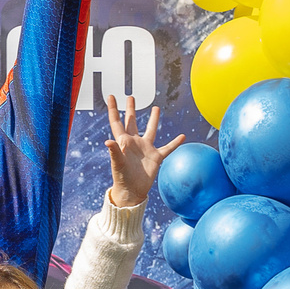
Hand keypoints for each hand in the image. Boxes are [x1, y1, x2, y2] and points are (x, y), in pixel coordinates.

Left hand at [103, 94, 183, 208]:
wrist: (132, 192)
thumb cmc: (122, 178)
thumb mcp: (118, 164)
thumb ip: (114, 152)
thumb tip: (107, 141)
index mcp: (123, 142)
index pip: (117, 121)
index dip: (114, 109)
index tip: (111, 96)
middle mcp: (134, 142)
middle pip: (131, 122)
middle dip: (131, 109)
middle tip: (131, 97)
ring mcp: (146, 148)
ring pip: (150, 130)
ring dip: (153, 119)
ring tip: (155, 108)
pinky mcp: (156, 157)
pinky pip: (168, 148)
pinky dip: (175, 143)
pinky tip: (182, 136)